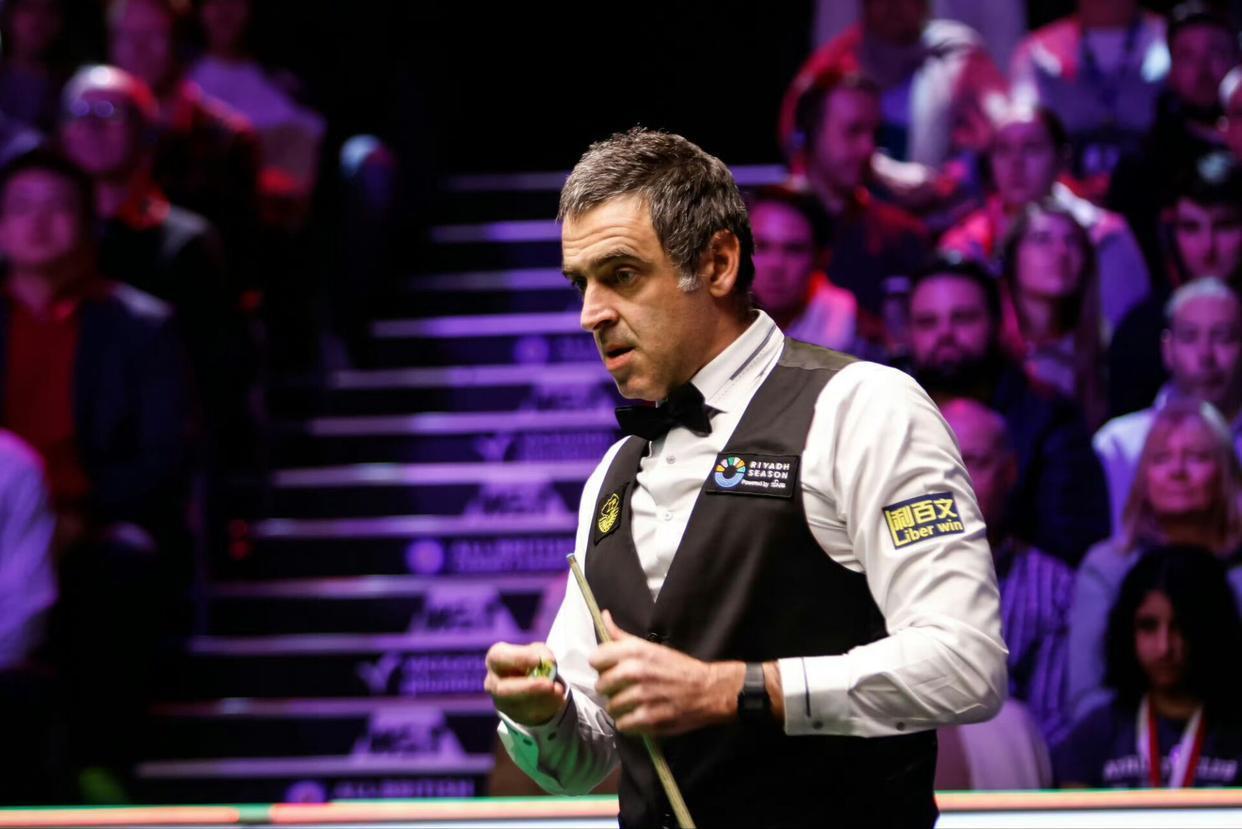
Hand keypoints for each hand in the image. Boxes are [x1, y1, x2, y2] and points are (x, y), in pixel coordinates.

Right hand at [484, 641, 565, 726]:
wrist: (531, 684)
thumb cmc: (531, 661)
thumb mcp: (537, 651)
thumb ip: (542, 654)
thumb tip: (548, 663)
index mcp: (496, 659)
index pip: (499, 657)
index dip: (518, 658)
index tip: (537, 661)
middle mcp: (494, 682)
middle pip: (504, 689)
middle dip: (528, 688)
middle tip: (549, 684)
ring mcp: (502, 702)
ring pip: (518, 706)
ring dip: (542, 699)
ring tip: (558, 690)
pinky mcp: (514, 717)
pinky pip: (530, 716)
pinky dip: (547, 707)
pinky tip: (558, 700)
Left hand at [590, 610, 743, 736]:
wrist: (707, 690)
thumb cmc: (678, 668)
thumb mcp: (650, 646)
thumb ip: (622, 636)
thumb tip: (603, 615)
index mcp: (634, 651)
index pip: (595, 659)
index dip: (603, 667)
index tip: (612, 670)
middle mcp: (635, 671)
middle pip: (600, 685)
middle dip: (610, 689)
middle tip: (625, 689)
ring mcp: (641, 696)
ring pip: (610, 707)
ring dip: (620, 708)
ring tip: (635, 704)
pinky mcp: (648, 719)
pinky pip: (622, 725)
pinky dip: (630, 724)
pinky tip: (641, 716)